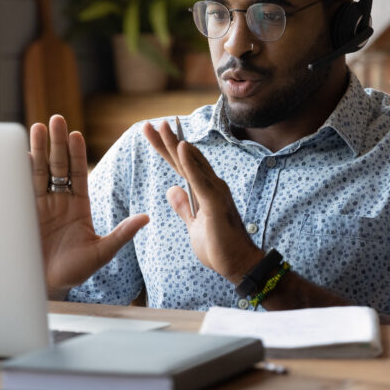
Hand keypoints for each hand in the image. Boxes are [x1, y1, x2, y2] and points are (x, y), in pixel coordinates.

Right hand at [30, 115, 148, 291]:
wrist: (44, 287)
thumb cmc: (73, 272)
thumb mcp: (101, 252)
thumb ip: (121, 234)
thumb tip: (147, 218)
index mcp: (78, 205)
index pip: (78, 173)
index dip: (76, 154)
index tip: (76, 135)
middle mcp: (59, 201)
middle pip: (58, 165)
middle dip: (57, 143)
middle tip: (57, 119)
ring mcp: (39, 204)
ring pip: (39, 170)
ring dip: (39, 149)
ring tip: (38, 126)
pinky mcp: (22, 211)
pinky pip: (21, 186)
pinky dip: (19, 169)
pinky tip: (17, 152)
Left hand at [143, 121, 262, 283]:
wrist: (238, 265)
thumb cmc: (219, 247)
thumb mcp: (194, 225)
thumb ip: (184, 207)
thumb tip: (172, 189)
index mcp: (204, 191)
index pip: (180, 166)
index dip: (165, 149)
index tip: (151, 134)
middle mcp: (211, 186)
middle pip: (184, 159)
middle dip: (166, 141)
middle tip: (150, 124)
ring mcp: (215, 192)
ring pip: (191, 163)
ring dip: (176, 144)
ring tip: (163, 126)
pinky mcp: (215, 202)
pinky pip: (200, 179)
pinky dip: (190, 162)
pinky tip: (181, 146)